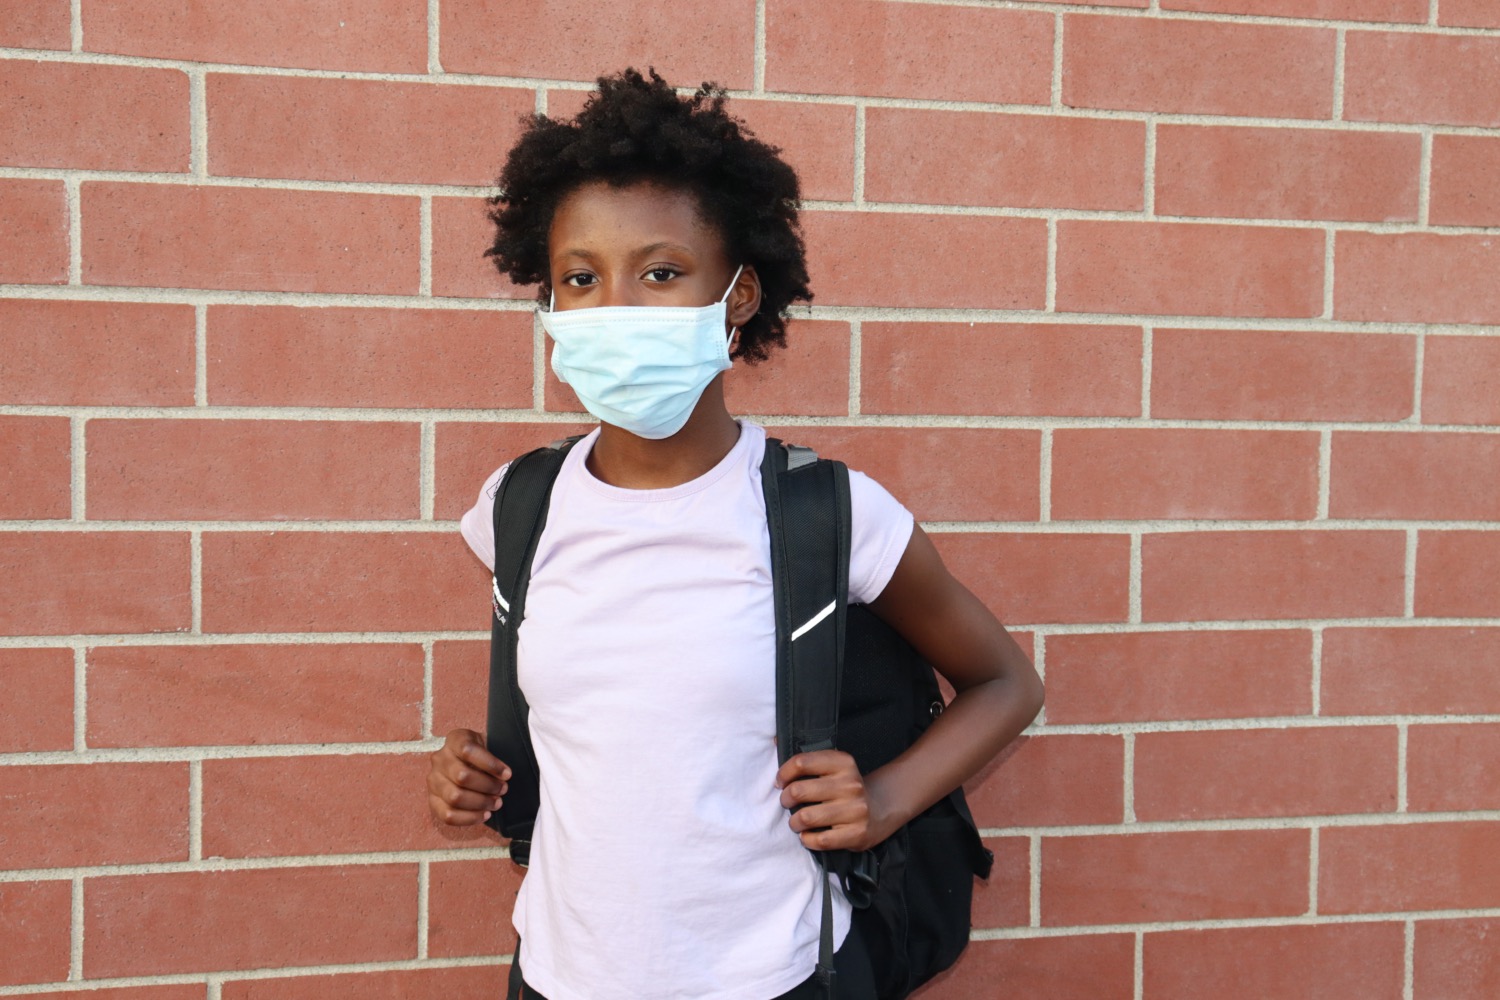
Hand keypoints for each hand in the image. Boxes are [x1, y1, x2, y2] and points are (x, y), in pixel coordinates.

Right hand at [428, 728, 510, 825]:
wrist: (469, 763)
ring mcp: (433, 780)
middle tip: (503, 790)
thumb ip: (496, 754)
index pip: (468, 750)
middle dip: (488, 786)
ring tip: (496, 803)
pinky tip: (485, 814)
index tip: (507, 774)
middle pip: (462, 776)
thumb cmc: (484, 755)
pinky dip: (470, 818)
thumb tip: (505, 776)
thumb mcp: (491, 744)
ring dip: (480, 803)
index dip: (490, 764)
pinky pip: (448, 815)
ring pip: (455, 797)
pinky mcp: (433, 801)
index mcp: (454, 740)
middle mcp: (439, 759)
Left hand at [775, 750, 895, 852]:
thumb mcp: (833, 767)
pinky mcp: (857, 834)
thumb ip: (807, 758)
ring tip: (796, 822)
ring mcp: (855, 810)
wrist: (878, 811)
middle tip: (787, 802)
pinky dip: (808, 839)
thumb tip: (775, 740)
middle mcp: (851, 784)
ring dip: (794, 822)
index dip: (784, 774)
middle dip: (785, 799)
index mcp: (843, 763)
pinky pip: (820, 840)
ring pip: (807, 817)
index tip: (780, 782)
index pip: (802, 762)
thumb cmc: (844, 788)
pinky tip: (808, 835)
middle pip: (798, 791)